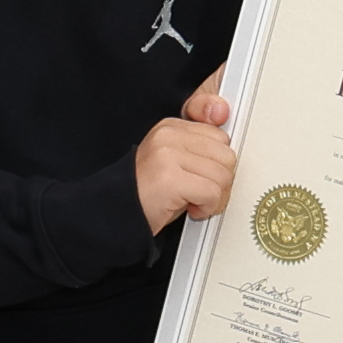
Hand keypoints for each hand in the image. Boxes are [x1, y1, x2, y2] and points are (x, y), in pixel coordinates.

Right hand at [136, 69, 236, 230]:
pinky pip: (212, 192)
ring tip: (193, 202)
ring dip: (214, 197)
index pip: (220, 135)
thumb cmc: (149, 195)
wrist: (114, 215)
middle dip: (219, 182)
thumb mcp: (177, 164)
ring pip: (223, 175)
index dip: (216, 163)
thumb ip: (201, 149)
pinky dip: (206, 208)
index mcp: (170, 127)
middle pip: (226, 155)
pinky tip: (190, 210)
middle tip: (199, 194)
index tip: (203, 177)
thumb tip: (228, 132)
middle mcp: (168, 135)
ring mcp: (167, 154)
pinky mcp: (169, 177)